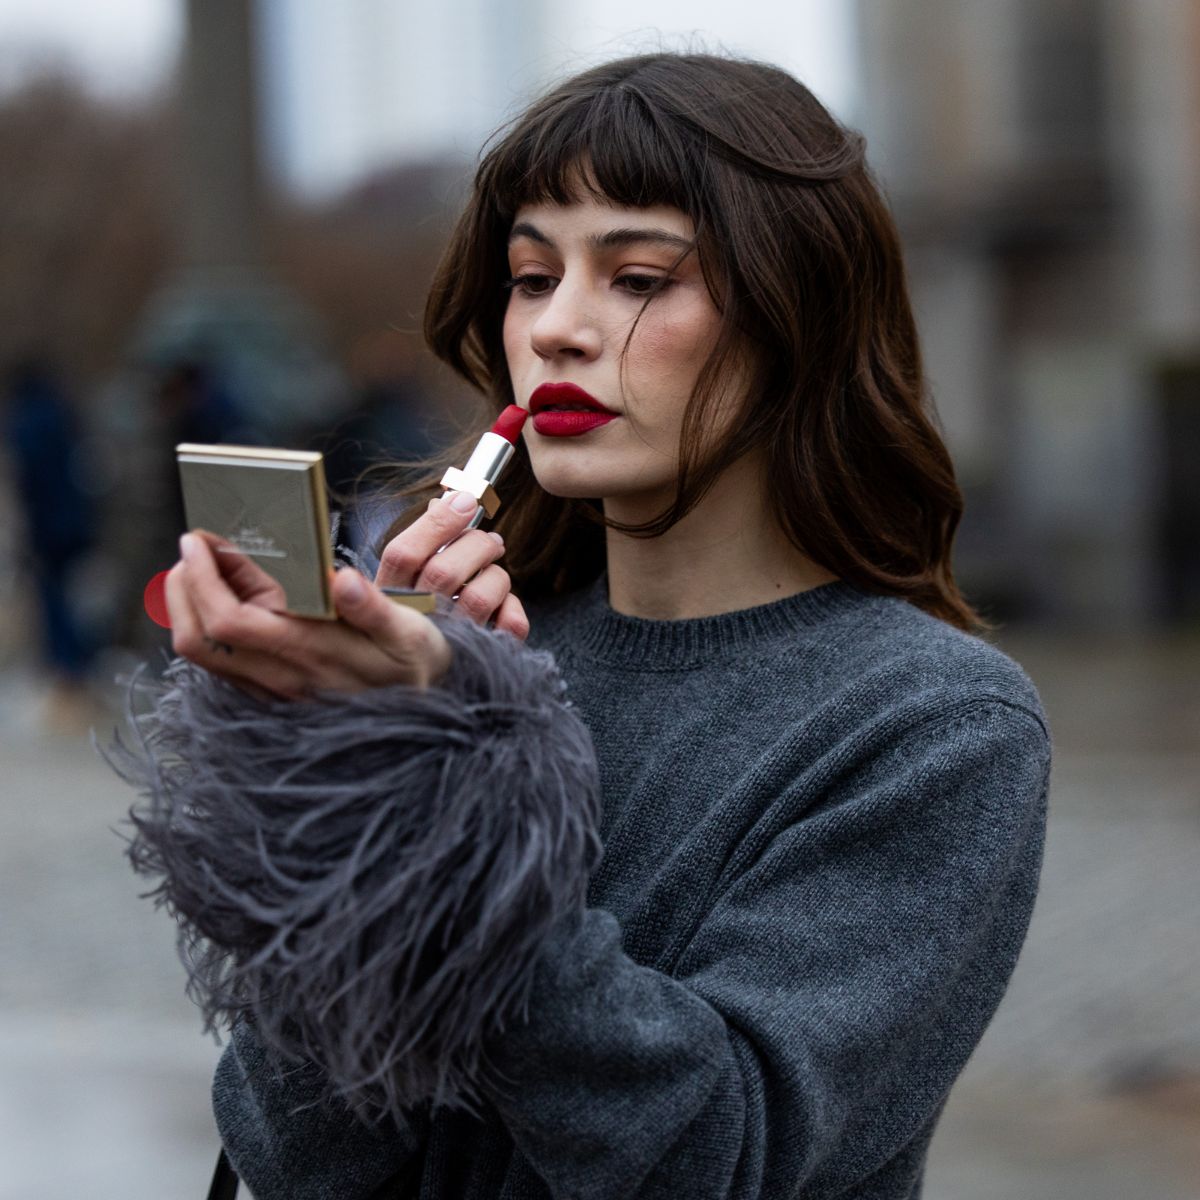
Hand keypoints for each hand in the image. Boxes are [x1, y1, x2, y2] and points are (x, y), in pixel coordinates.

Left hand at [165, 531, 451, 699]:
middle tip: (193, 548)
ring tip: (202, 567)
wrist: (425, 709)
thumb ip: (374, 608)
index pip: (230, 623)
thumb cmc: (413, 660)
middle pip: (199, 641)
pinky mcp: (271, 693)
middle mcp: (283, 677)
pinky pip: (219, 663)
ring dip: (188, 607)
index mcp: (312, 654)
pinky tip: (224, 597)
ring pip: (202, 656)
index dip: (202, 580)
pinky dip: (205, 625)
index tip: (198, 540)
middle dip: (182, 589)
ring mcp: (273, 689)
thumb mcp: (408, 631)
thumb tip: (341, 580)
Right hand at [376, 490, 528, 639]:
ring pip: (480, 597)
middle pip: (444, 572)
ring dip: (496, 575)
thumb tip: (450, 502)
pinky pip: (508, 627)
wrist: (418, 665)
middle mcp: (416, 620)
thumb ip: (423, 542)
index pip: (403, 554)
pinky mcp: (480, 653)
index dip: (437, 523)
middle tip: (490, 541)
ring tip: (493, 570)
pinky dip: (513, 609)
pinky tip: (503, 604)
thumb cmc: (417, 611)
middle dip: (476, 544)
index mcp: (390, 595)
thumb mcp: (404, 578)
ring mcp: (449, 640)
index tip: (464, 500)